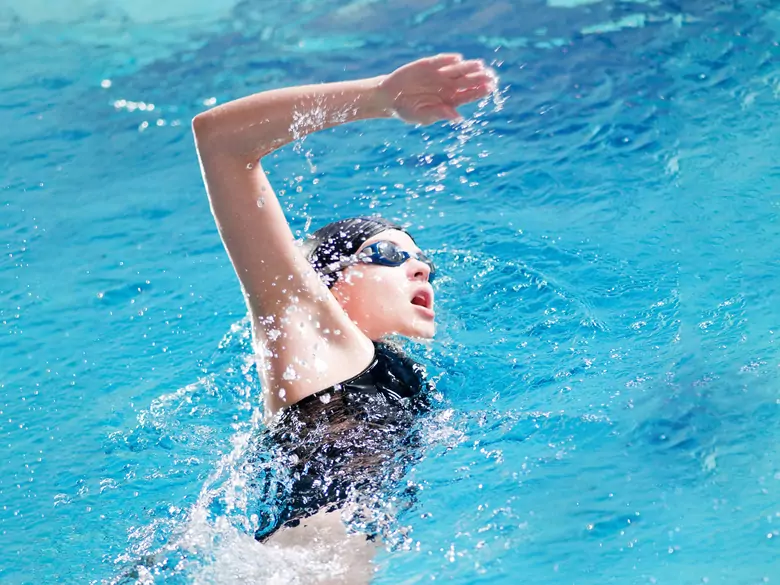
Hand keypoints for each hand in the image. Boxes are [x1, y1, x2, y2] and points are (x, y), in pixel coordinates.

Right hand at [377, 54, 496, 124]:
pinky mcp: (429, 65)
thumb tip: (457, 117)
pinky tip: (457, 59)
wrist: (390, 97)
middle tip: (490, 75)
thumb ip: (439, 114)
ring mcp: (440, 74)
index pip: (469, 95)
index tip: (490, 88)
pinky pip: (441, 61)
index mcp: (450, 100)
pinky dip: (449, 59)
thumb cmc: (408, 110)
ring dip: (469, 67)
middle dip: (479, 78)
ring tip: (480, 64)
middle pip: (468, 81)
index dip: (480, 91)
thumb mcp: (422, 115)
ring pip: (458, 70)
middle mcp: (448, 86)